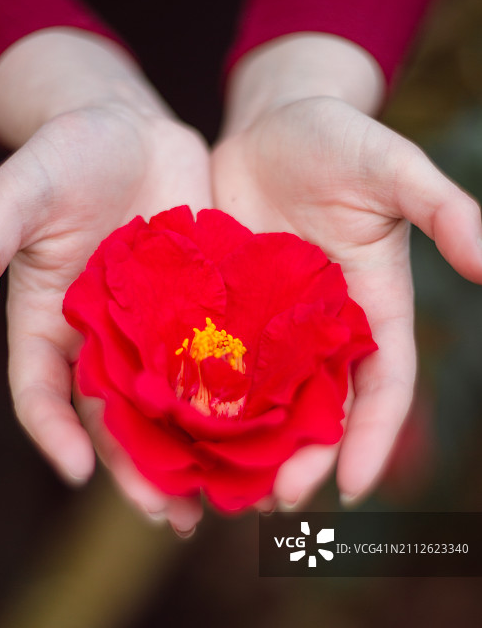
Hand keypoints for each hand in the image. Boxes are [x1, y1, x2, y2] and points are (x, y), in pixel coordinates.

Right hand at [0, 31, 209, 534]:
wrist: (130, 129)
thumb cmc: (65, 156)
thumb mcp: (17, 191)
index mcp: (52, 326)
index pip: (43, 395)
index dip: (54, 434)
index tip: (75, 473)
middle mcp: (104, 343)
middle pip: (117, 422)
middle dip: (140, 471)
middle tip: (172, 518)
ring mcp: (157, 333)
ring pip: (173, 408)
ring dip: (194, 456)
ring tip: (224, 501)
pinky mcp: (203, 313)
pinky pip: (219, 365)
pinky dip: (237, 404)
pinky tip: (265, 433)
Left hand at [212, 94, 481, 506]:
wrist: (272, 124)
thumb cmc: (339, 139)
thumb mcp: (394, 168)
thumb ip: (444, 210)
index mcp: (373, 310)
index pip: (384, 388)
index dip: (374, 438)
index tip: (352, 489)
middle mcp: (325, 330)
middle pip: (322, 410)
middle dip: (305, 458)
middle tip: (277, 503)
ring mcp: (273, 325)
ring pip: (268, 400)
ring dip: (254, 446)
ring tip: (228, 488)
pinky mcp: (227, 311)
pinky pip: (217, 364)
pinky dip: (207, 401)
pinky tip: (183, 429)